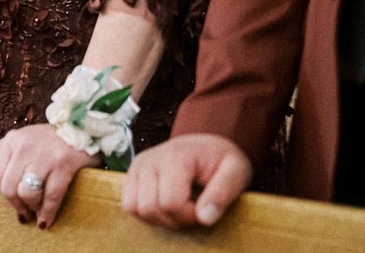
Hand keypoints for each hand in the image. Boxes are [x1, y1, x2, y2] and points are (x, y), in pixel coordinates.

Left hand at [0, 124, 96, 228]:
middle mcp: (24, 146)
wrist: (83, 127)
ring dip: (31, 207)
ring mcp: (43, 155)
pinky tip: (46, 220)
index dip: (1, 193)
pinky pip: (51, 196)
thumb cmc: (50, 138)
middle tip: (24, 211)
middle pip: (7, 187)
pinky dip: (47, 213)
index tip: (12, 199)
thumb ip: (3, 152)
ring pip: (26, 193)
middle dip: (16, 204)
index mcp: (12, 139)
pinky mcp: (63, 164)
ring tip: (36, 210)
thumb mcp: (22, 138)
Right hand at [122, 133, 252, 229]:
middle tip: (192, 211)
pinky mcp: (132, 172)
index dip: (189, 216)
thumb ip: (222, 194)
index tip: (204, 209)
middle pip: (150, 208)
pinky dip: (145, 212)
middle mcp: (151, 158)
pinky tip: (164, 206)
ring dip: (158, 218)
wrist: (207, 145)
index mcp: (176, 156)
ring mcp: (138, 165)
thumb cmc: (221, 159)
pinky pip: (128, 204)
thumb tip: (204, 218)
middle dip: (174, 220)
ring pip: (134, 208)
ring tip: (178, 209)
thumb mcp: (236, 172)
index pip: (171, 203)